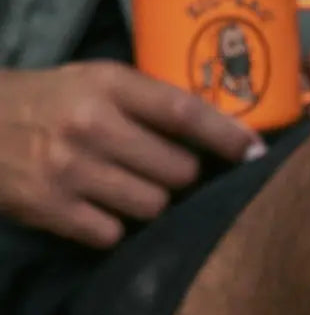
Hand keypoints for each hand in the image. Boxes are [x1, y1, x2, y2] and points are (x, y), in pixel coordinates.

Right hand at [0, 61, 262, 247]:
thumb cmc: (48, 101)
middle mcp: (91, 124)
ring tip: (124, 187)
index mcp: (108, 85)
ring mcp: (69, 168)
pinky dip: (110, 227)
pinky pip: (113, 233)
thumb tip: (225, 131)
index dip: (227, 135)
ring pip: (154, 206)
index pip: (184, 112)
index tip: (256, 151)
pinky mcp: (48, 207)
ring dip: (149, 203)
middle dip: (180, 175)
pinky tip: (94, 208)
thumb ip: (150, 101)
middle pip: (179, 171)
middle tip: (160, 169)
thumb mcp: (94, 80)